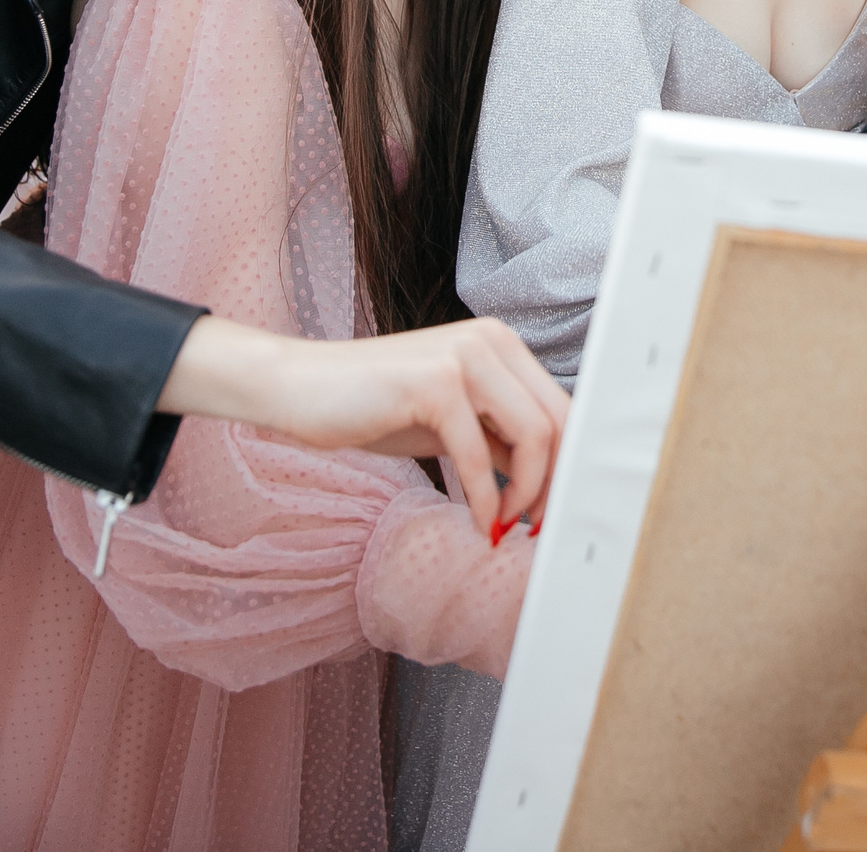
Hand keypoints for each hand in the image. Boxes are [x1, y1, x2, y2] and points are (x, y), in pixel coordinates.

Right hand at [156, 317, 567, 538]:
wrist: (300, 388)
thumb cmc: (375, 408)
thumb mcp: (453, 427)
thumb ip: (500, 440)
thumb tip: (550, 484)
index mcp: (501, 344)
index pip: (561, 406)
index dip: (566, 464)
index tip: (551, 508)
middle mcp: (491, 340)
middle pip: (558, 420)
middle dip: (554, 483)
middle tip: (534, 526)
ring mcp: (464, 355)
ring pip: (534, 434)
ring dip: (526, 493)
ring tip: (505, 524)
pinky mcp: (435, 382)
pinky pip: (481, 454)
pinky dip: (486, 499)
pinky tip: (479, 522)